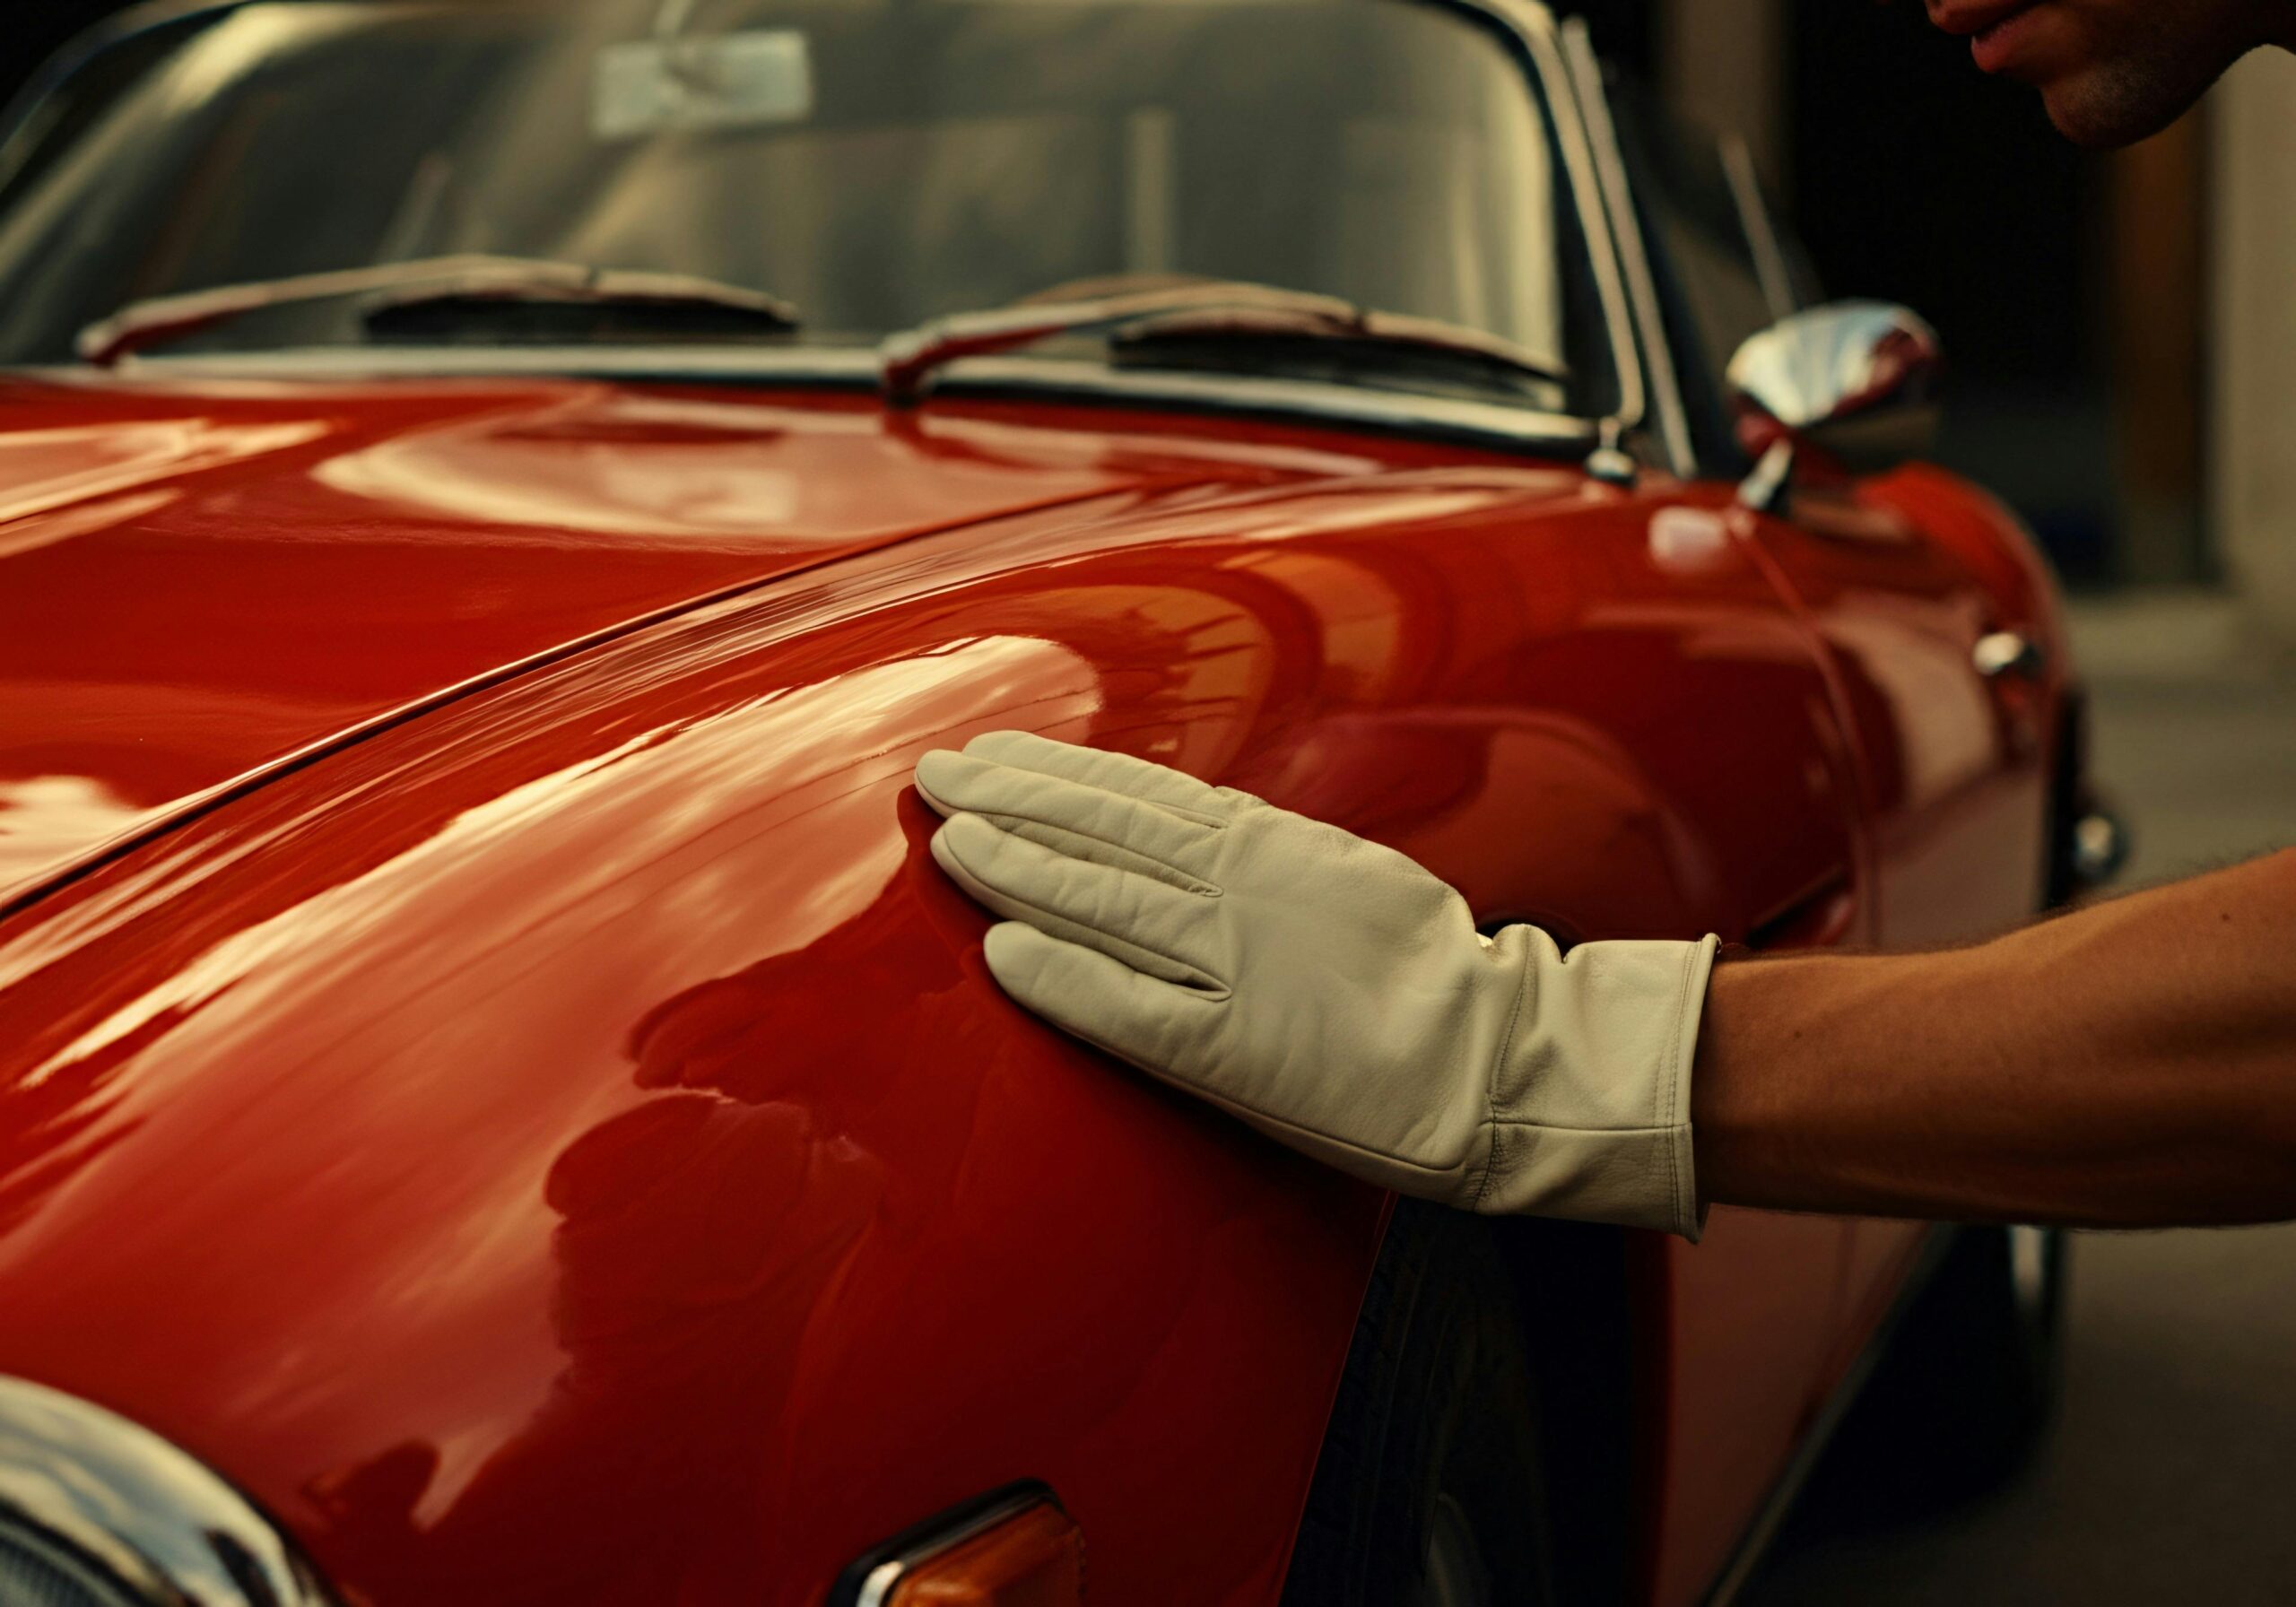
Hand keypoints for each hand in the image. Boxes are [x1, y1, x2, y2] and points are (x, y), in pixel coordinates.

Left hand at [914, 731, 1718, 1236]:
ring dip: (1015, 866)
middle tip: (933, 775)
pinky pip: (1132, 1007)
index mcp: (1269, 846)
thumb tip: (1191, 829)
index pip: (1136, 794)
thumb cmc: (1427, 974)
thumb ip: (1260, 852)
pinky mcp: (1236, 1048)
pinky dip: (1065, 976)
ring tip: (946, 841)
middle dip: (1008, 800)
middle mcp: (1243, 889)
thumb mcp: (1342, 875)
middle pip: (1102, 831)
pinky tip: (1004, 952)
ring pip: (1104, 899)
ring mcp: (1236, 964)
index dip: (1052, 770)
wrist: (1502, 1057)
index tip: (989, 751)